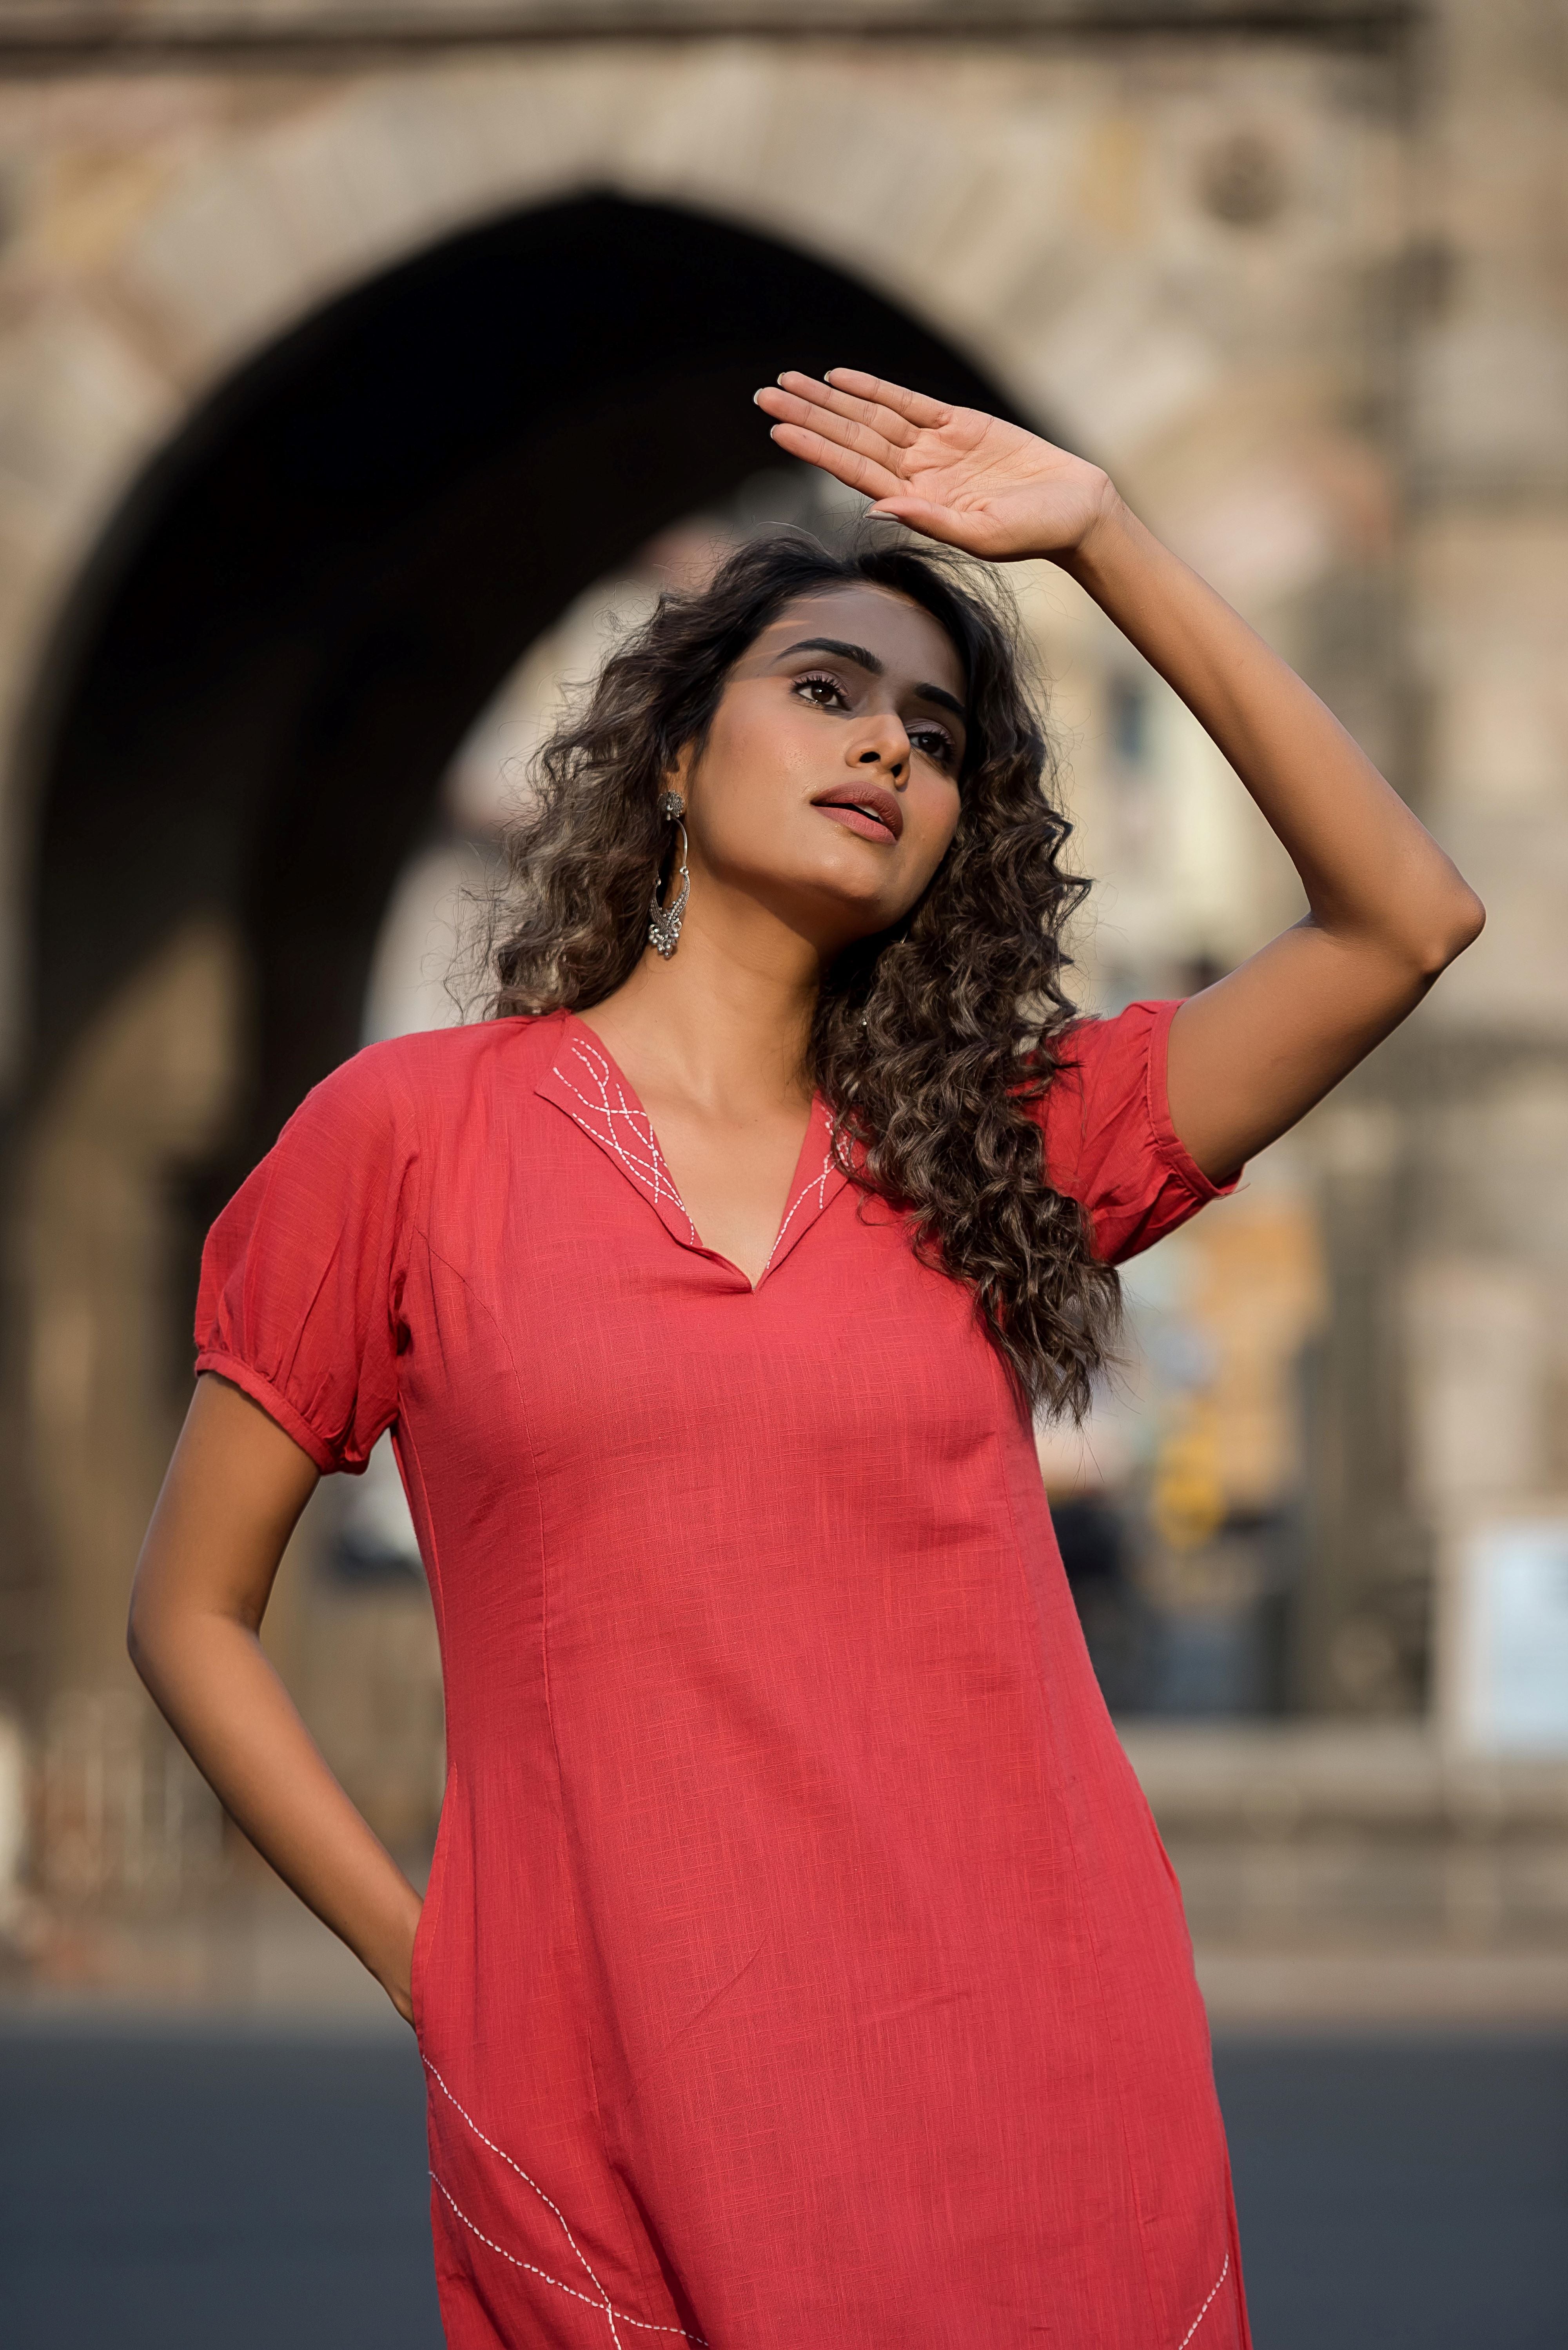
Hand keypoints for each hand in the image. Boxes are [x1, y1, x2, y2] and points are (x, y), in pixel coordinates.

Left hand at [754, 369, 1117, 563]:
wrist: (1077, 509)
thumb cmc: (1034, 532)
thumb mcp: (982, 534)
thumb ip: (930, 520)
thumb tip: (878, 508)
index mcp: (915, 500)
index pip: (852, 469)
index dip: (814, 446)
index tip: (778, 428)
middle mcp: (916, 472)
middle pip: (850, 437)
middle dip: (808, 415)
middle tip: (763, 395)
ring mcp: (934, 447)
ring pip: (870, 416)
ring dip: (829, 399)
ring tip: (789, 382)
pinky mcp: (958, 424)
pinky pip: (906, 401)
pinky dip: (873, 388)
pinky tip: (839, 379)